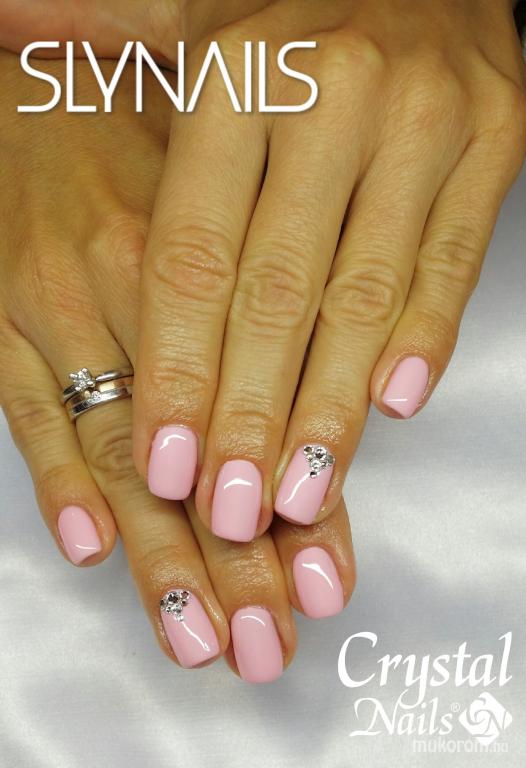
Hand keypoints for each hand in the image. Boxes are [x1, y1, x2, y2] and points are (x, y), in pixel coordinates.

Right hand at [0, 50, 355, 681]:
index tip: (325, 582)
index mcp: (210, 262)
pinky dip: (54, 483)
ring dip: (155, 552)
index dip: (297, 502)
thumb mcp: (223, 210)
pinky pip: (26, 412)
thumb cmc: (142, 159)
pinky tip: (89, 548)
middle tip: (264, 643)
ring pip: (114, 449)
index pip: (265, 408)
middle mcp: (135, 292)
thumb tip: (314, 423)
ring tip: (196, 637)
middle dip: (233, 559)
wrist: (36, 101)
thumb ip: (264, 310)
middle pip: (194, 449)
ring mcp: (56, 312)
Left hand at [131, 0, 525, 538]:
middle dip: (251, 415)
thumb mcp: (189, 20)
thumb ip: (102, 36)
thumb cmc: (292, 16)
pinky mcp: (493, 149)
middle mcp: (333, 99)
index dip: (179, 367)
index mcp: (239, 78)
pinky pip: (452, 262)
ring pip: (367, 295)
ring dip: (331, 408)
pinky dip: (423, 339)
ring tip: (301, 497)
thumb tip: (3, 23)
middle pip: (278, 293)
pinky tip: (391, 407)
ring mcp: (423, 125)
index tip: (165, 463)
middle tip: (230, 514)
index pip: (197, 252)